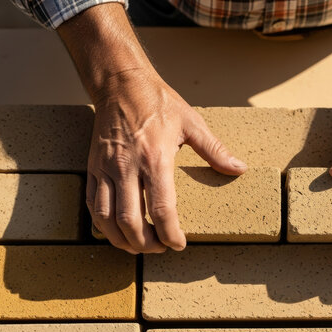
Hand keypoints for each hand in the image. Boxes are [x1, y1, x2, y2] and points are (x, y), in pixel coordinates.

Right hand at [86, 68, 246, 252]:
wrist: (121, 83)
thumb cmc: (158, 102)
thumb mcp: (192, 122)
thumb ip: (214, 150)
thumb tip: (239, 169)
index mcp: (155, 159)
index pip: (161, 209)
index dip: (170, 234)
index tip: (178, 244)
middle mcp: (127, 167)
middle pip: (130, 220)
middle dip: (146, 243)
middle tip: (160, 249)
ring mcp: (106, 168)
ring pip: (106, 217)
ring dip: (121, 239)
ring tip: (138, 247)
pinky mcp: (93, 167)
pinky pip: (92, 204)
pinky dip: (102, 224)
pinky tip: (115, 231)